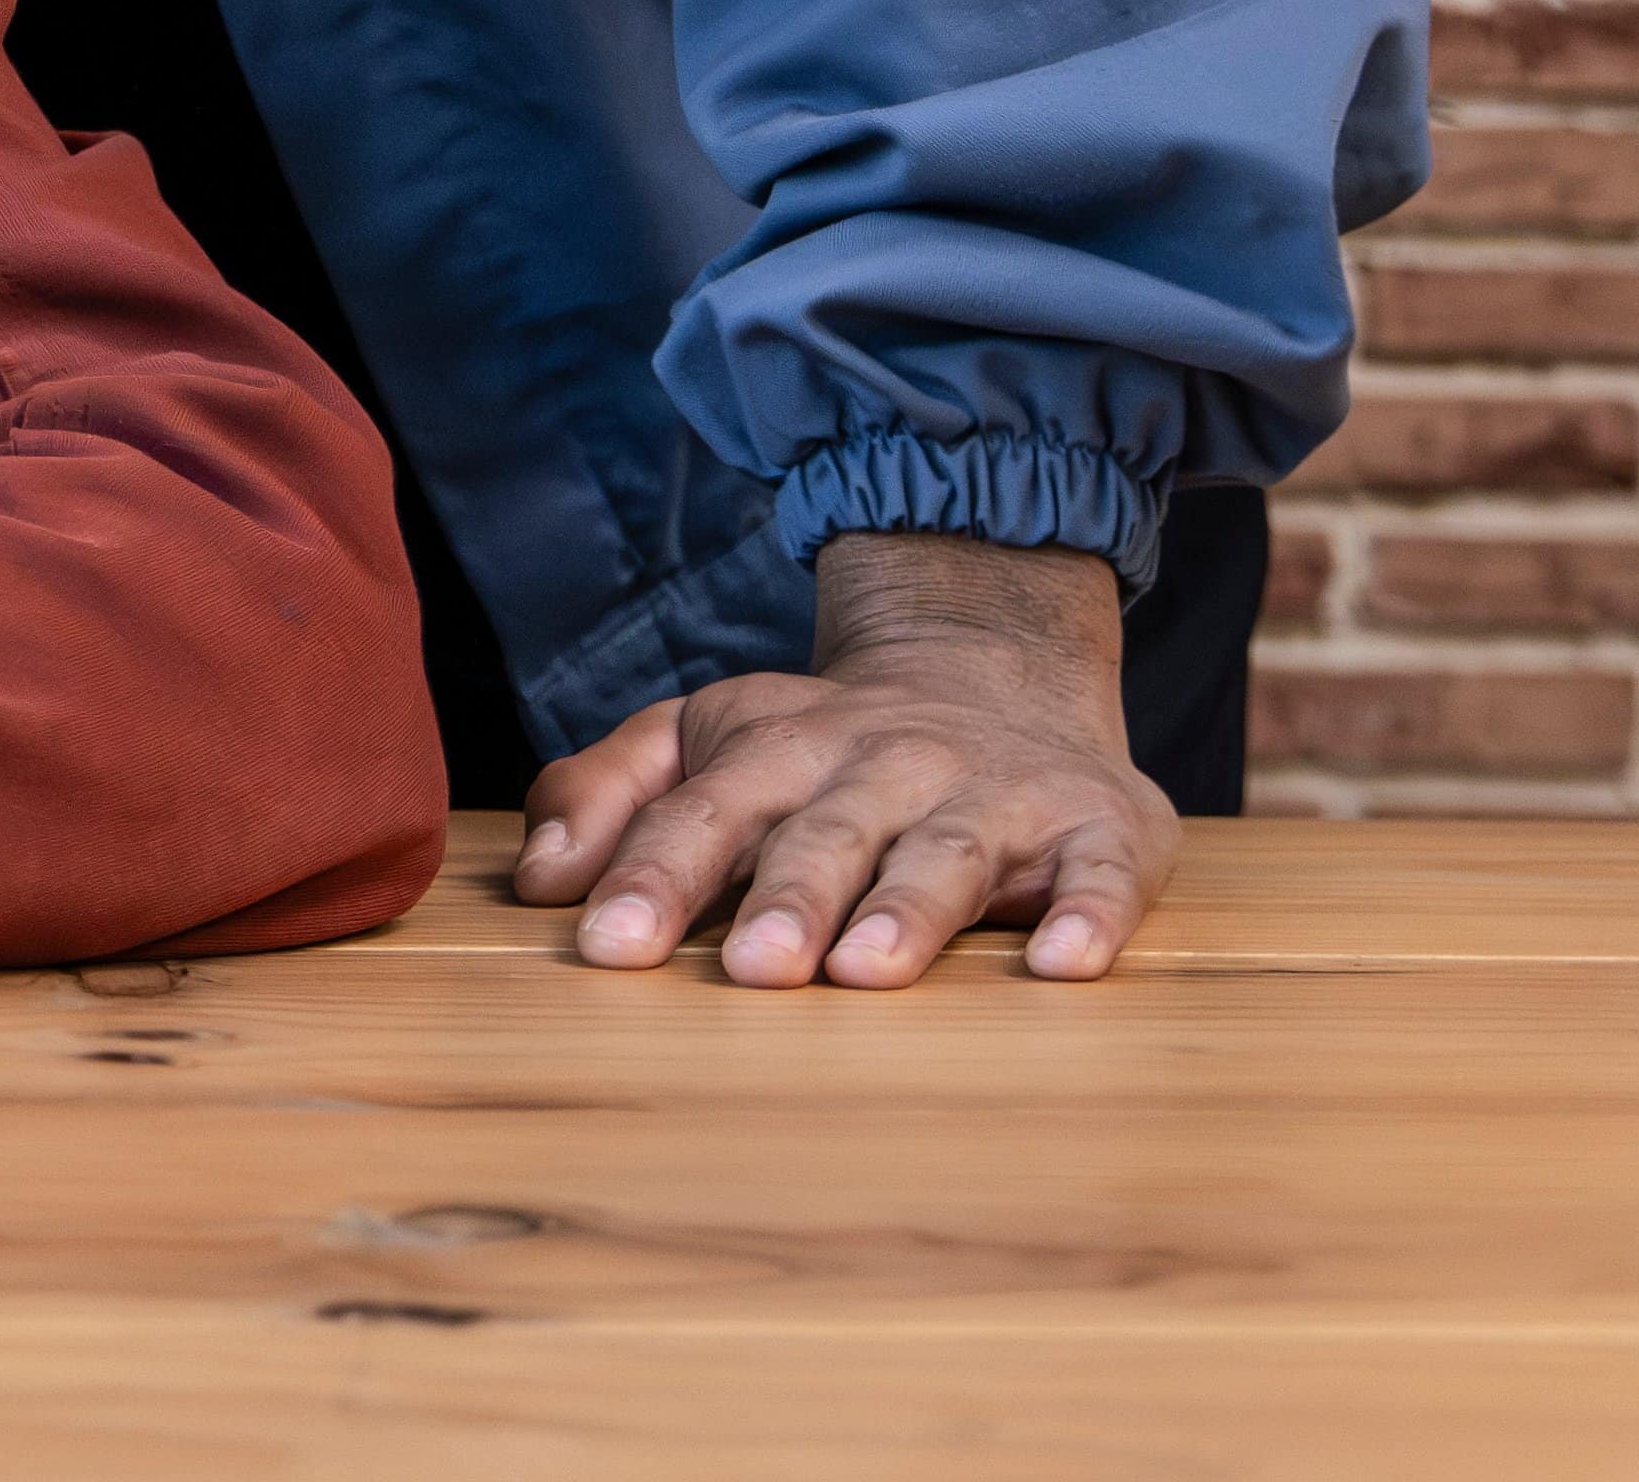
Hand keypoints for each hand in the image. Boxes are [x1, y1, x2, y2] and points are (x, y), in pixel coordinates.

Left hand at [509, 532, 1177, 989]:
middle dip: (786, 899)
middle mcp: (884, 763)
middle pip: (824, 834)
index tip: (606, 943)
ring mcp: (996, 793)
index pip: (704, 812)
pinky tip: (1062, 962)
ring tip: (868, 969)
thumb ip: (609, 794)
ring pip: (946, 852)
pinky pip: (1100, 874)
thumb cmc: (824, 747)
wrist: (997, 670)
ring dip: (908, 909)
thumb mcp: (705, 740)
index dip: (655, 875)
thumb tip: (538, 878)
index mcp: (778, 745)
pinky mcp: (1101, 827)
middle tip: (750, 969)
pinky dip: (1086, 913)